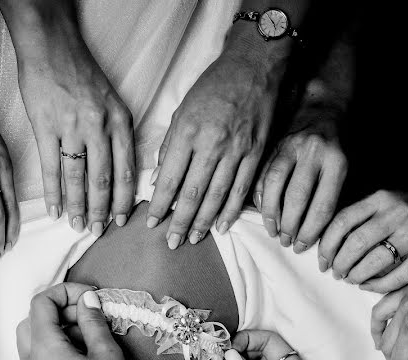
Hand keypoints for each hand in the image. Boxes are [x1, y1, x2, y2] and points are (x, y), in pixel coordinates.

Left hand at [16, 283, 144, 359]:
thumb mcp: (107, 354)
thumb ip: (93, 322)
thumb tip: (87, 301)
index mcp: (43, 350)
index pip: (40, 304)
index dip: (65, 292)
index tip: (91, 296)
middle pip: (31, 320)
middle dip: (58, 310)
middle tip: (89, 313)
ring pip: (32, 341)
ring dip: (56, 329)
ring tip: (89, 334)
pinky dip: (55, 348)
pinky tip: (83, 355)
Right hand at [17, 40, 134, 234]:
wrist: (51, 47)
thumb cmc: (82, 74)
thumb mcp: (114, 101)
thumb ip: (119, 134)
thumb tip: (122, 171)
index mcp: (120, 122)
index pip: (126, 170)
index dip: (124, 199)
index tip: (121, 220)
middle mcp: (99, 127)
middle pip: (104, 180)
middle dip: (101, 211)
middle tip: (98, 231)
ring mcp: (72, 128)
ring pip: (78, 178)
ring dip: (78, 207)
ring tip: (77, 225)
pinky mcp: (46, 127)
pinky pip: (51, 168)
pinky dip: (53, 192)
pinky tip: (55, 209)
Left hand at [148, 51, 282, 247]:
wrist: (253, 69)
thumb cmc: (213, 87)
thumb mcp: (182, 111)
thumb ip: (170, 146)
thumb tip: (159, 180)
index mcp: (188, 132)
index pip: (170, 178)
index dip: (160, 205)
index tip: (151, 223)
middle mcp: (211, 144)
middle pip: (192, 193)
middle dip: (179, 221)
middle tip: (170, 243)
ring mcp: (236, 151)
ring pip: (216, 196)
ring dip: (203, 222)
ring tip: (192, 239)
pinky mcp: (256, 153)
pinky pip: (241, 189)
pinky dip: (230, 211)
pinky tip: (222, 226)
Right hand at [255, 107, 346, 251]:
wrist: (324, 106)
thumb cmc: (340, 144)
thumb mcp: (349, 167)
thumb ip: (335, 196)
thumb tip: (319, 233)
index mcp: (337, 161)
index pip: (322, 206)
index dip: (311, 232)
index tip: (303, 247)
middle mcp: (313, 153)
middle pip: (297, 198)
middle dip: (290, 226)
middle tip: (286, 242)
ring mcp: (291, 146)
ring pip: (275, 184)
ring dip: (271, 213)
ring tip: (272, 230)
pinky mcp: (275, 143)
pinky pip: (262, 173)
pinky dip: (259, 194)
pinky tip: (262, 211)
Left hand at [319, 186, 407, 290]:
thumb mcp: (385, 200)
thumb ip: (360, 217)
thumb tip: (328, 246)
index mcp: (382, 198)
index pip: (342, 221)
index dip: (326, 244)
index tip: (322, 259)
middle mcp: (398, 213)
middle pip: (355, 243)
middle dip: (339, 263)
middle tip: (335, 273)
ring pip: (374, 262)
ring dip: (356, 276)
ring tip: (350, 279)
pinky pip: (396, 278)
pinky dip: (376, 286)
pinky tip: (368, 285)